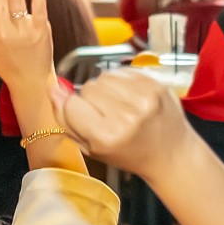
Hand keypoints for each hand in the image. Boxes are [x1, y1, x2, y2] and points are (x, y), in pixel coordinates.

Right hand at [53, 69, 191, 180]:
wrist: (170, 153)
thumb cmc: (130, 153)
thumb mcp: (92, 148)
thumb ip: (67, 121)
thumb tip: (53, 90)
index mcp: (107, 136)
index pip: (71, 104)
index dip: (74, 108)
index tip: (83, 115)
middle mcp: (127, 115)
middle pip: (88, 88)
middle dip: (92, 100)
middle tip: (107, 116)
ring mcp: (144, 97)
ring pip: (104, 76)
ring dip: (107, 89)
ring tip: (120, 106)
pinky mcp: (155, 83)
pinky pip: (122, 71)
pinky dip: (122, 82)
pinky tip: (131, 98)